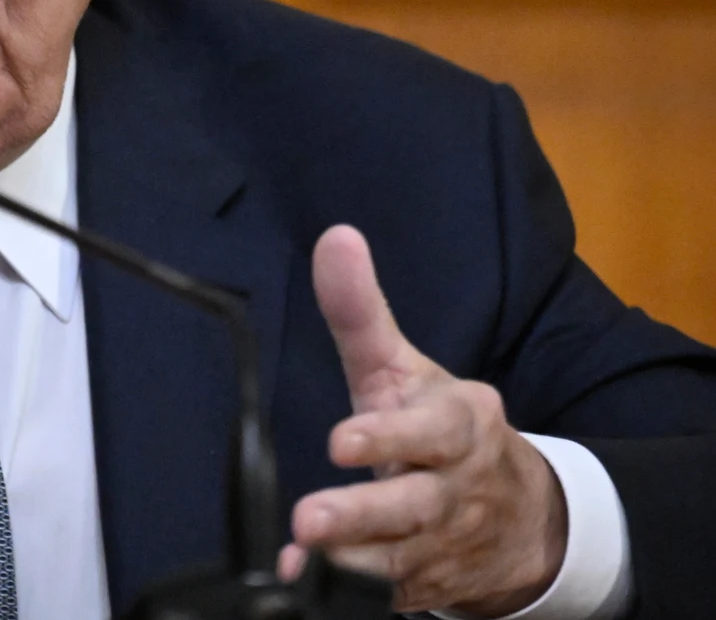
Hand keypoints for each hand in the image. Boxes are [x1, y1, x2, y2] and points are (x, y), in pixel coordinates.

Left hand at [281, 226, 566, 615]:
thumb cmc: (442, 430)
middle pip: (414, 504)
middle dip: (364, 513)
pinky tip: (301, 583)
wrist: (522, 518)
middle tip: (311, 518)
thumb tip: (335, 238)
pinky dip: (348, 592)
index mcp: (461, 425)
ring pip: (400, 557)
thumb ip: (361, 313)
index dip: (390, 437)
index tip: (342, 442)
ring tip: (303, 554)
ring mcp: (443, 541)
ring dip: (350, 560)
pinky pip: (390, 594)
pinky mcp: (426, 583)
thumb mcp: (405, 370)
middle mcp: (456, 487)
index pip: (432, 431)